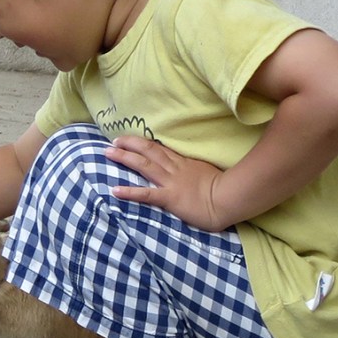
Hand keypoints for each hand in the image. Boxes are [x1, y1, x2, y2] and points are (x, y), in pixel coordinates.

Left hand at [106, 136, 229, 231]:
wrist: (229, 198)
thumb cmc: (224, 189)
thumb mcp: (207, 174)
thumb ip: (195, 171)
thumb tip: (189, 172)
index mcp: (184, 164)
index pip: (160, 149)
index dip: (143, 143)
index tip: (130, 139)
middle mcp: (175, 169)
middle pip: (149, 151)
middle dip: (130, 144)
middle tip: (114, 141)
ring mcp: (171, 182)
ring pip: (144, 166)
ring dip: (125, 158)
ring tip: (108, 153)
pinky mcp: (170, 198)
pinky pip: (147, 194)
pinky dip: (130, 192)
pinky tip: (115, 190)